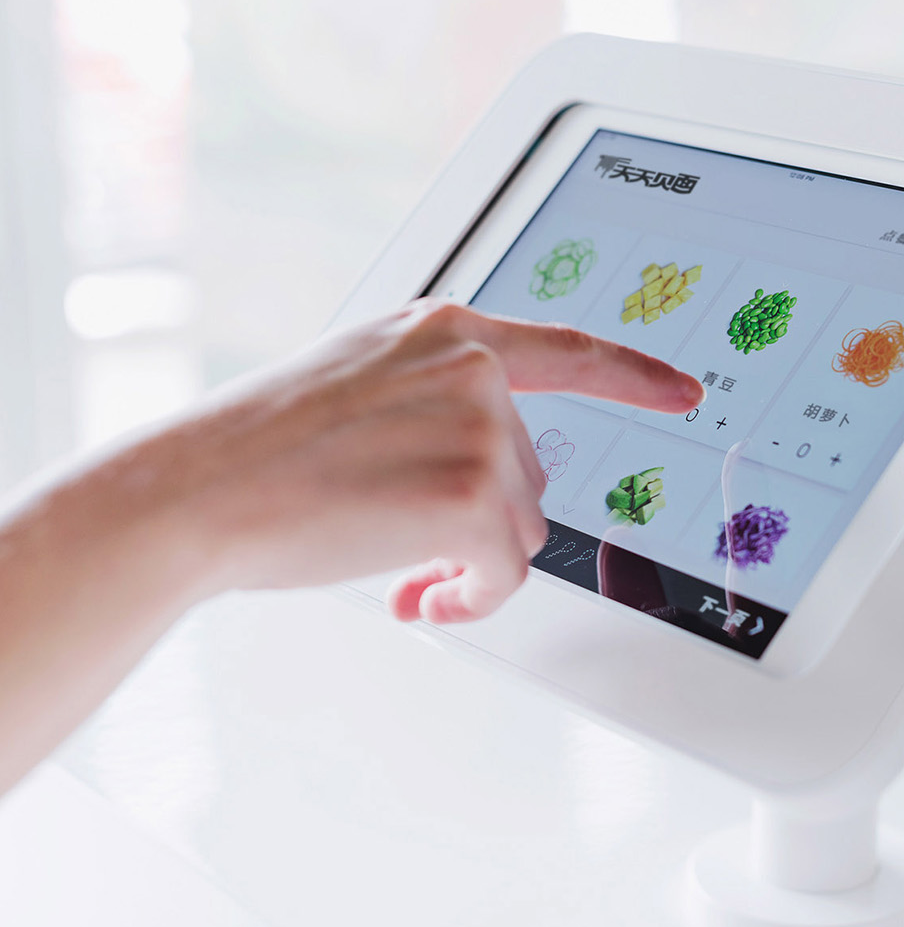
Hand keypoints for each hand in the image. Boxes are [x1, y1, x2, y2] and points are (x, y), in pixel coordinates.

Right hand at [170, 300, 702, 620]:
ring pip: (522, 527)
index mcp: (446, 329)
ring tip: (390, 552)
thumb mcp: (362, 385)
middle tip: (400, 531)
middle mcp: (473, 366)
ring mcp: (479, 426)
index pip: (569, 349)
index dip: (635, 375)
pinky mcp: (474, 493)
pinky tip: (417, 592)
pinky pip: (506, 573)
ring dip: (467, 557)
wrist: (196, 488)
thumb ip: (440, 405)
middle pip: (531, 472)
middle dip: (477, 516)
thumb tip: (501, 486)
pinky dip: (469, 597)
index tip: (685, 390)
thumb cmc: (261, 449)